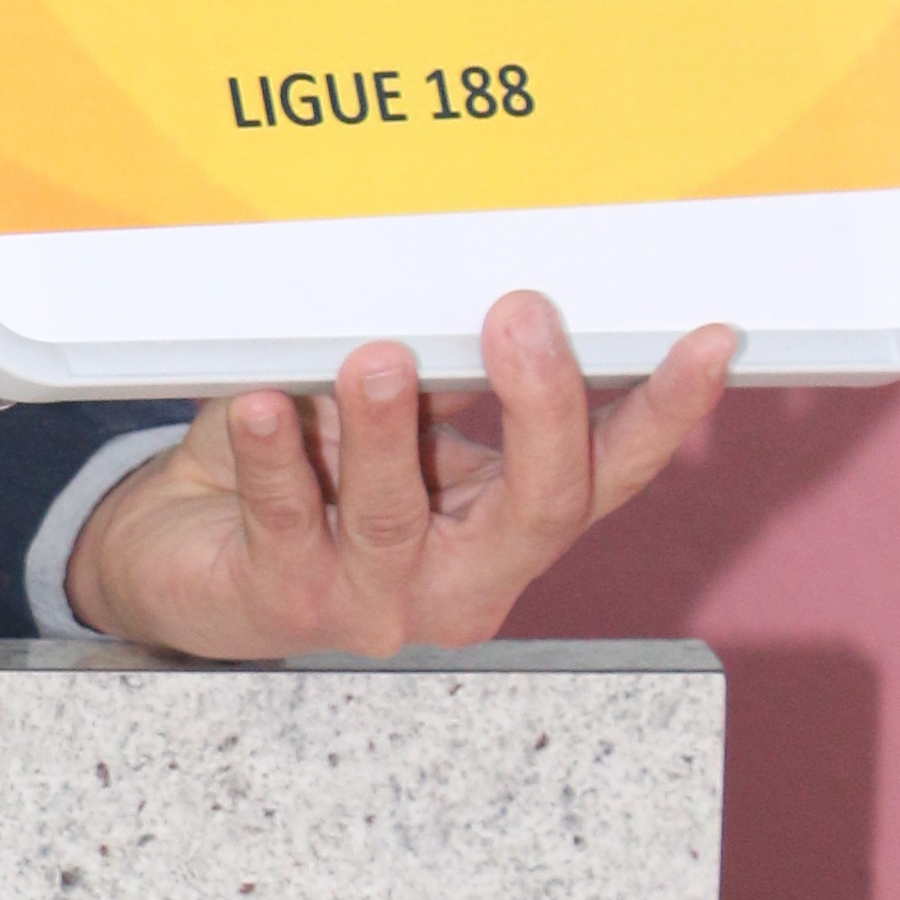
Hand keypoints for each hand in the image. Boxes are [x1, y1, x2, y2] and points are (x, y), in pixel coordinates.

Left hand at [63, 291, 735, 663]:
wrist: (190, 556)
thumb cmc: (302, 476)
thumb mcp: (392, 421)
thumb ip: (443, 381)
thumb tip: (483, 296)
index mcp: (505, 527)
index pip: (606, 474)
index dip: (663, 414)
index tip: (709, 341)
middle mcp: (462, 579)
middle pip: (539, 507)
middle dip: (538, 407)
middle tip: (520, 315)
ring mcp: (377, 604)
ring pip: (399, 517)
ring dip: (389, 429)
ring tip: (378, 359)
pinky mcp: (286, 602)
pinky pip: (286, 519)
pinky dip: (279, 455)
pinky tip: (267, 404)